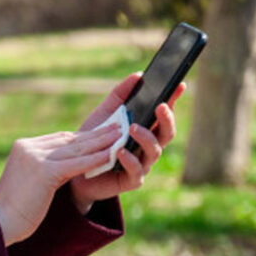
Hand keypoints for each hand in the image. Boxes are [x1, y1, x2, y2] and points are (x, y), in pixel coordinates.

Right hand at [0, 124, 123, 246]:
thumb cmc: (12, 210)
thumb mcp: (27, 182)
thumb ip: (42, 169)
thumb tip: (63, 168)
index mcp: (23, 147)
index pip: (58, 139)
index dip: (82, 137)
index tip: (100, 134)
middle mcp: (28, 147)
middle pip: (69, 139)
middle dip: (95, 134)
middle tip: (117, 126)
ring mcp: (35, 157)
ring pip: (75, 148)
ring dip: (101, 141)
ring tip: (120, 135)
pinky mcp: (44, 171)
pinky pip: (76, 163)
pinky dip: (95, 159)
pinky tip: (111, 155)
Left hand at [68, 73, 183, 212]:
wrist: (76, 169)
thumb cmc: (94, 139)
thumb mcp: (105, 113)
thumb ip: (120, 95)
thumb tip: (138, 75)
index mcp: (146, 128)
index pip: (164, 113)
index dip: (174, 99)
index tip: (179, 84)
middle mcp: (148, 146)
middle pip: (167, 133)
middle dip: (167, 119)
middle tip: (160, 106)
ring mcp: (142, 163)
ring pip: (155, 151)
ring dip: (146, 138)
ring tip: (133, 128)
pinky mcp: (130, 180)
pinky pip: (136, 171)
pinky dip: (130, 160)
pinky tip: (120, 151)